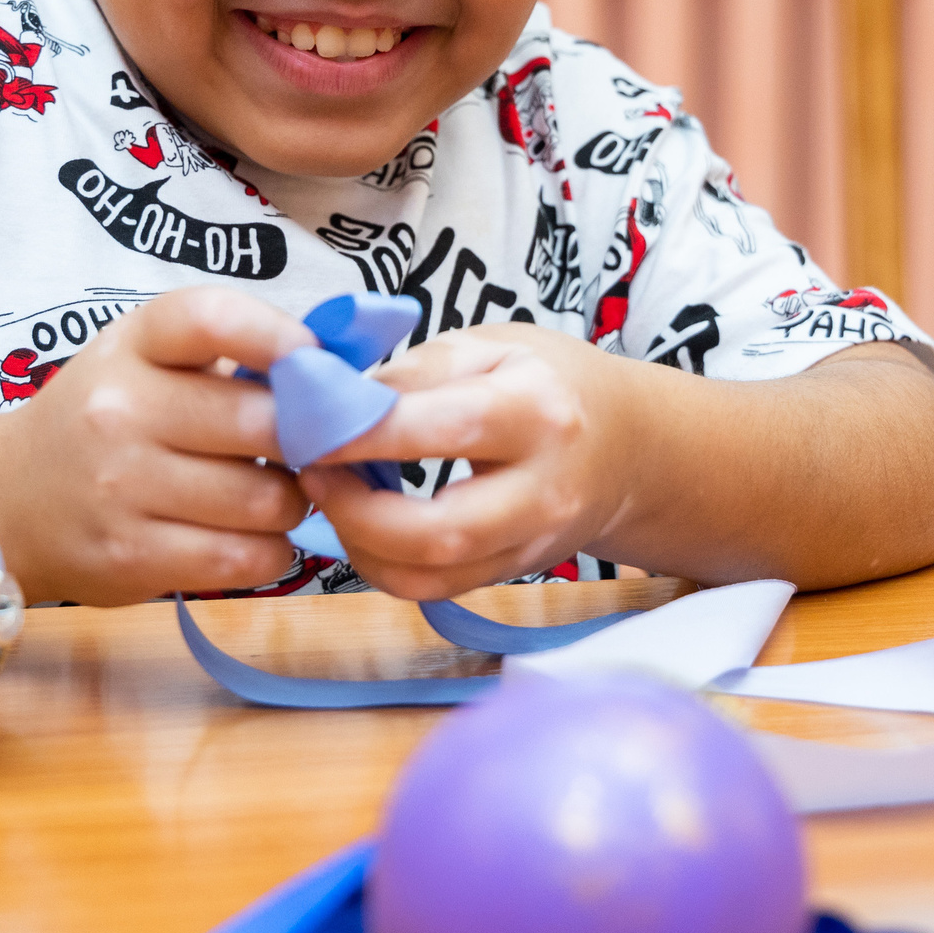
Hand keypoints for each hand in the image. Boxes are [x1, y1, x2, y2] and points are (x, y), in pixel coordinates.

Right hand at [0, 286, 314, 605]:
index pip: (212, 318)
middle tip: (307, 447)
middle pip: (264, 422)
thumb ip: (227, 356)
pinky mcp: (131, 558)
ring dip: (291, 501)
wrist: (6, 500)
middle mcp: (120, 410)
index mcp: (132, 344)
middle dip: (307, 440)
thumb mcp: (143, 361)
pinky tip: (250, 536)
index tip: (314, 359)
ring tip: (270, 494)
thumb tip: (339, 370)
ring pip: (267, 498)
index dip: (279, 336)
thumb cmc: (101, 421)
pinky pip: (247, 557)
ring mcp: (121, 487)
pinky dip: (269, 550)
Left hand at [297, 324, 626, 601]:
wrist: (629, 446)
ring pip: (429, 575)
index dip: (362, 435)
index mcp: (538, 411)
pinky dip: (382, 561)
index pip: (441, 430)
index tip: (304, 425)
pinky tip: (361, 520)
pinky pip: (433, 586)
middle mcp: (543, 489)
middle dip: (353, 510)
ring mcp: (531, 543)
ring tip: (331, 495)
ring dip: (359, 544)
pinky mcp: (512, 572)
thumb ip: (417, 370)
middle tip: (309, 470)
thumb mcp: (492, 345)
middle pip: (438, 531)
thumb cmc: (552, 382)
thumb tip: (337, 398)